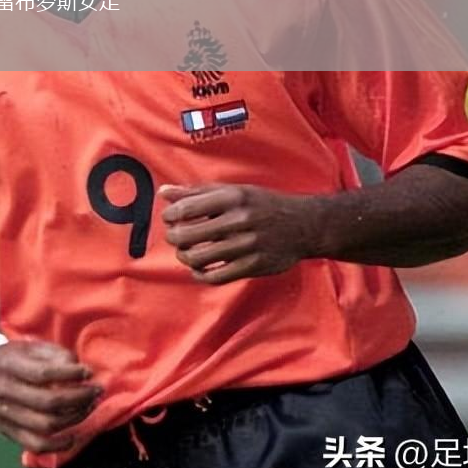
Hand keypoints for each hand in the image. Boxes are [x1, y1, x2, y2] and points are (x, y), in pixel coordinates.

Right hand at [0, 341, 101, 453]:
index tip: (88, 372)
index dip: (70, 374)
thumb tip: (80, 371)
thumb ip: (55, 355)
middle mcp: (4, 391)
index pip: (43, 374)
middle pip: (48, 402)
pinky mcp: (7, 430)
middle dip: (79, 398)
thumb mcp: (32, 346)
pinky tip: (73, 436)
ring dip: (74, 418)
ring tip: (88, 407)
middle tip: (96, 391)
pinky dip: (57, 446)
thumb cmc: (15, 357)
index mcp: (9, 365)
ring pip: (46, 425)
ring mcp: (4, 414)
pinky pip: (35, 445)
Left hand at [160, 183, 322, 284]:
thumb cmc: (262, 205)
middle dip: (174, 237)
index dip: (170, 216)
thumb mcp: (233, 191)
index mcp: (232, 197)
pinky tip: (200, 269)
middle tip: (176, 237)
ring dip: (185, 257)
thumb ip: (197, 192)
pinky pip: (216, 276)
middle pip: (187, 235)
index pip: (186, 209)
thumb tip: (163, 193)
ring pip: (198, 258)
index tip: (170, 218)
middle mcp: (239, 220)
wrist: (304, 225)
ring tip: (187, 252)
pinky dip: (200, 274)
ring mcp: (247, 245)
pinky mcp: (254, 266)